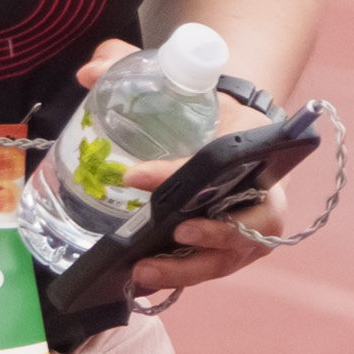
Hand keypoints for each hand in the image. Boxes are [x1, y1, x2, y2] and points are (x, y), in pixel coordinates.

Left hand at [63, 35, 296, 305]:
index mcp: (258, 149)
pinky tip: (145, 285)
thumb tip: (88, 71)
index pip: (218, 164)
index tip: (134, 176)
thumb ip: (134, 68)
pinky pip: (210, 270)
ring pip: (227, 258)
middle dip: (210, 236)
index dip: (173, 172)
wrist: (243, 138)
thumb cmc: (214, 113)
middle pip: (245, 227)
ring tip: (145, 271)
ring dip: (188, 268)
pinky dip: (180, 278)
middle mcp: (265, 197)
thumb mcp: (186, 84)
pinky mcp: (235, 253)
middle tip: (172, 232)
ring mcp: (253, 232)